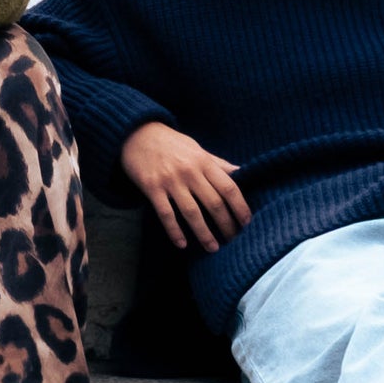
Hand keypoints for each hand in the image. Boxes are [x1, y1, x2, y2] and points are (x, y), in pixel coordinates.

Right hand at [123, 119, 249, 252]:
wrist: (137, 134)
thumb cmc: (171, 143)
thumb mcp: (197, 149)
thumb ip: (217, 163)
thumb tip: (242, 173)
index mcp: (203, 161)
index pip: (229, 187)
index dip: (240, 206)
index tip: (247, 222)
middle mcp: (189, 171)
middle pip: (213, 203)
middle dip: (226, 224)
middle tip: (233, 240)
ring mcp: (170, 180)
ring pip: (192, 212)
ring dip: (204, 233)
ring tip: (213, 248)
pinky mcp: (152, 188)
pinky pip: (166, 214)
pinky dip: (174, 231)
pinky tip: (182, 244)